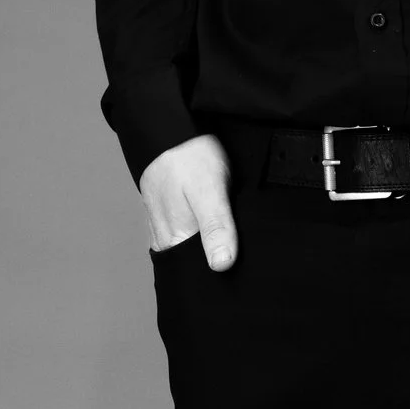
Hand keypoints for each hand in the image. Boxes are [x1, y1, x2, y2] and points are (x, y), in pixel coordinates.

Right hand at [140, 132, 237, 267]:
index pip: (200, 274)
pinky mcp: (170, 218)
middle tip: (243, 251)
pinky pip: (188, 238)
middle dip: (220, 263)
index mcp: (175, 241)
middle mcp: (167, 240)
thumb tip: (221, 266)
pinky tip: (218, 226)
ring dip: (212, 248)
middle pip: (197, 265)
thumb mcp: (210, 192)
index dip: (223, 276)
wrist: (170, 132)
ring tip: (232, 236)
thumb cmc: (190, 159)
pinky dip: (203, 237)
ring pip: (193, 251)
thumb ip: (215, 229)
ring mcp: (166, 229)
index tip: (243, 270)